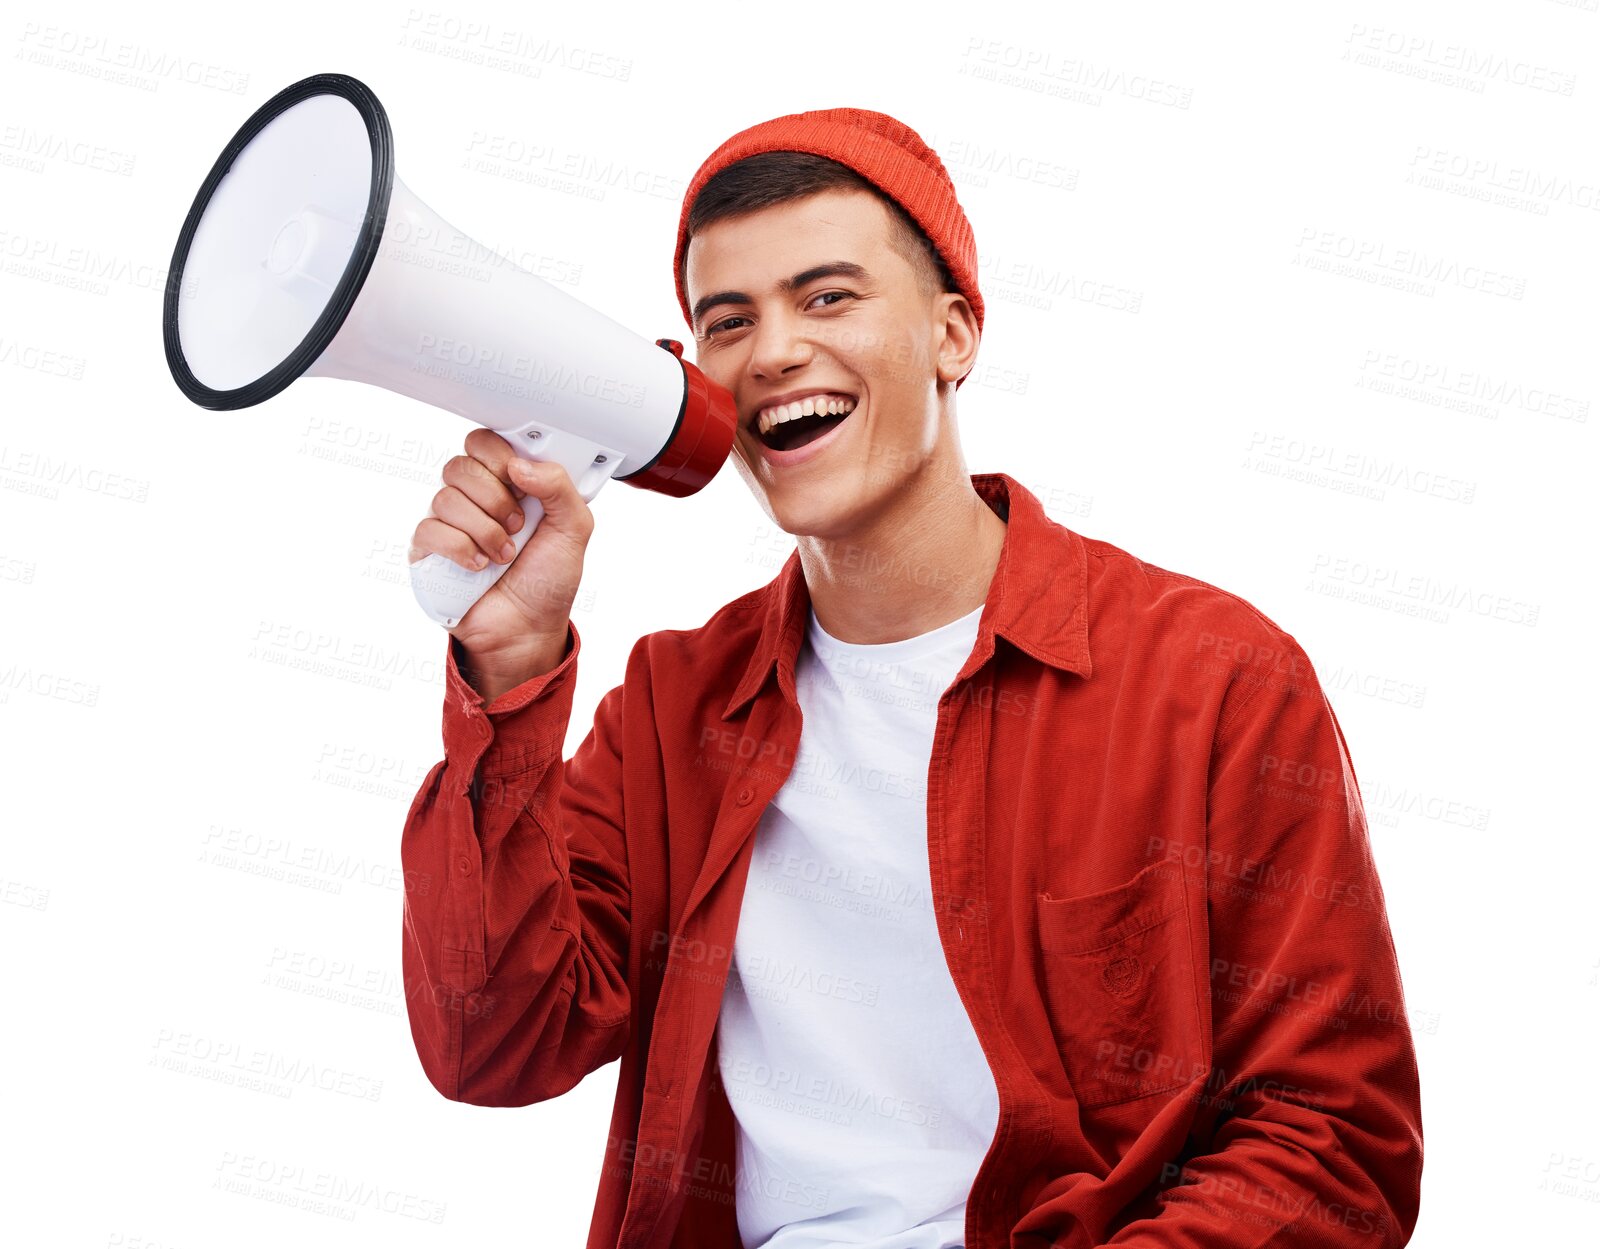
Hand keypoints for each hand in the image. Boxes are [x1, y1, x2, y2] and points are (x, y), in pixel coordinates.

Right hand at [409, 429, 593, 658]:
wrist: (528, 629)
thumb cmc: (548, 580)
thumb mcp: (575, 528)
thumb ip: (560, 486)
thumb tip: (521, 465)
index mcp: (508, 484)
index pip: (485, 442)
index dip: (499, 456)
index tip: (520, 480)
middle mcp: (475, 498)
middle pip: (460, 465)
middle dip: (495, 498)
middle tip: (516, 525)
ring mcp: (450, 524)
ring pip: (445, 497)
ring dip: (484, 530)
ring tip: (504, 555)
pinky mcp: (429, 551)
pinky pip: (429, 530)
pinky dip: (460, 549)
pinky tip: (479, 566)